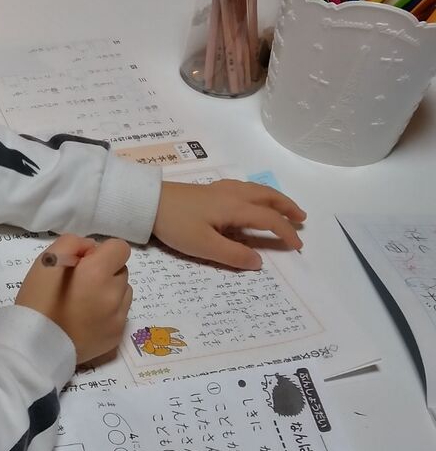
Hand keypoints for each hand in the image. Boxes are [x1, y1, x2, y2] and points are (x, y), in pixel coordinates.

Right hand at [16, 235, 132, 364]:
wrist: (35, 348)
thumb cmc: (37, 300)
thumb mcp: (46, 261)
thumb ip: (73, 244)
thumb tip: (92, 248)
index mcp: (97, 273)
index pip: (120, 248)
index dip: (101, 252)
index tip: (83, 264)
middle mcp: (114, 295)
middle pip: (121, 270)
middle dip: (105, 272)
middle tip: (79, 285)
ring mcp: (118, 318)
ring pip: (123, 293)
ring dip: (109, 292)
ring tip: (84, 303)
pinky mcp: (116, 336)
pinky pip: (120, 314)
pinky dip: (108, 313)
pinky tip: (87, 320)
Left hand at [152, 180, 305, 270]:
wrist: (148, 201)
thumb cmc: (176, 224)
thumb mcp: (204, 246)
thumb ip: (233, 255)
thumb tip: (259, 262)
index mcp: (235, 208)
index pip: (269, 220)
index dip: (285, 232)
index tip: (297, 245)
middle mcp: (232, 195)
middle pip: (268, 198)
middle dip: (287, 207)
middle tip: (302, 218)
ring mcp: (220, 190)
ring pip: (257, 190)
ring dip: (275, 199)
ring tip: (285, 208)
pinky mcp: (209, 190)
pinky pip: (245, 189)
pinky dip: (259, 195)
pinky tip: (252, 200)